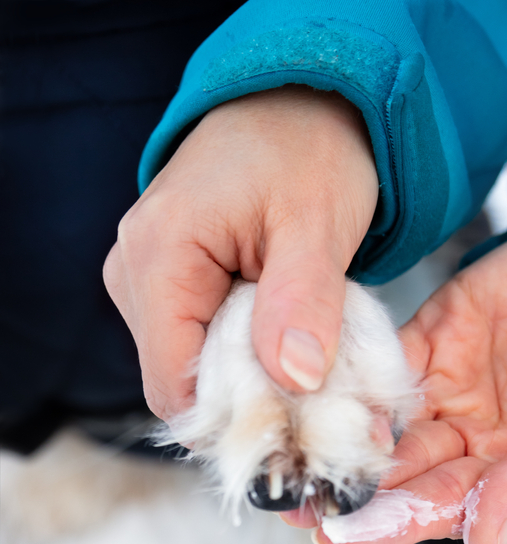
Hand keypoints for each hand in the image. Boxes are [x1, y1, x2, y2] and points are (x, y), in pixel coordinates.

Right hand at [103, 86, 377, 421]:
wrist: (297, 103)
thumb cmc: (309, 149)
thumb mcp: (319, 222)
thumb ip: (304, 302)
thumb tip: (294, 381)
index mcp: (159, 257)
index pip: (174, 386)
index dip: (235, 417)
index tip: (300, 422)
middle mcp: (132, 273)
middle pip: (179, 386)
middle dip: (249, 400)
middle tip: (317, 386)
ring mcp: (142, 282)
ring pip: (189, 373)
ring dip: (250, 379)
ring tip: (303, 348)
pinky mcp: (164, 287)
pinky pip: (196, 348)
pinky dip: (243, 357)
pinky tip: (282, 336)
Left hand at [309, 220, 506, 543]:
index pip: (442, 509)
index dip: (389, 524)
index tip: (336, 536)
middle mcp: (477, 439)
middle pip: (399, 475)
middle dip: (347, 490)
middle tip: (289, 501)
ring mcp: (455, 386)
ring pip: (384, 423)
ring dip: (338, 440)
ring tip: (285, 453)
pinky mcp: (440, 330)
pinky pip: (387, 359)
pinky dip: (352, 374)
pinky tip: (313, 388)